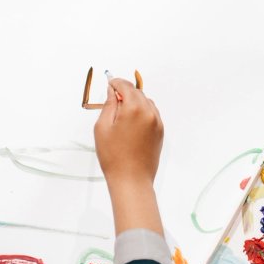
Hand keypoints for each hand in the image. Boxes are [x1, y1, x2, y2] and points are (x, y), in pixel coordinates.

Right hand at [93, 78, 164, 234]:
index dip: (115, 83)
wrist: (131, 180)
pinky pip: (152, 114)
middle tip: (112, 98)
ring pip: (146, 102)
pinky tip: (131, 122)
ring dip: (134, 101)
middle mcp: (149, 113)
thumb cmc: (114, 157)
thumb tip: (112, 93)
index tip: (109, 83)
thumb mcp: (102, 128)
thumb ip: (108, 105)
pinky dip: (142, 112)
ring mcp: (157, 123)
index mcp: (134, 109)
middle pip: (137, 92)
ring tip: (120, 112)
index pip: (125, 86)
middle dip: (125, 92)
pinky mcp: (160, 132)